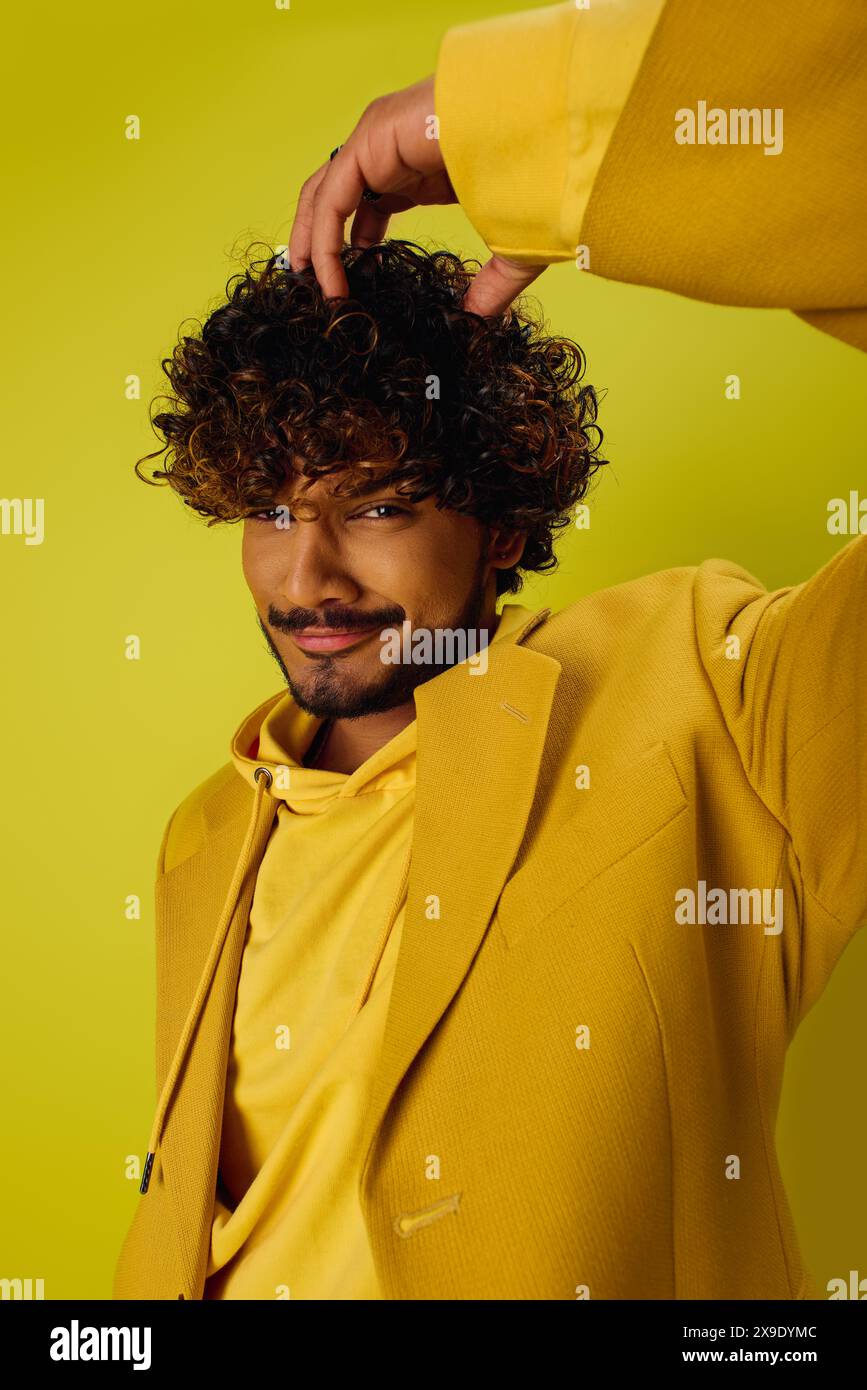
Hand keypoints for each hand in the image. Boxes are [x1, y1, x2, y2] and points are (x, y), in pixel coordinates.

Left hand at [288, 74, 547, 318]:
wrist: (543, 128)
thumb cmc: (537, 173)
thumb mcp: (511, 245)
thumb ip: (492, 285)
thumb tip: (478, 321)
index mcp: (418, 166)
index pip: (368, 203)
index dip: (354, 246)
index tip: (353, 285)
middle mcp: (391, 149)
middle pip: (336, 197)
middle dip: (321, 241)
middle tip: (318, 287)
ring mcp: (379, 140)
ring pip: (325, 194)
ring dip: (311, 241)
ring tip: (308, 285)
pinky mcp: (371, 140)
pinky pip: (332, 198)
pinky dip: (322, 239)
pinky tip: (327, 278)